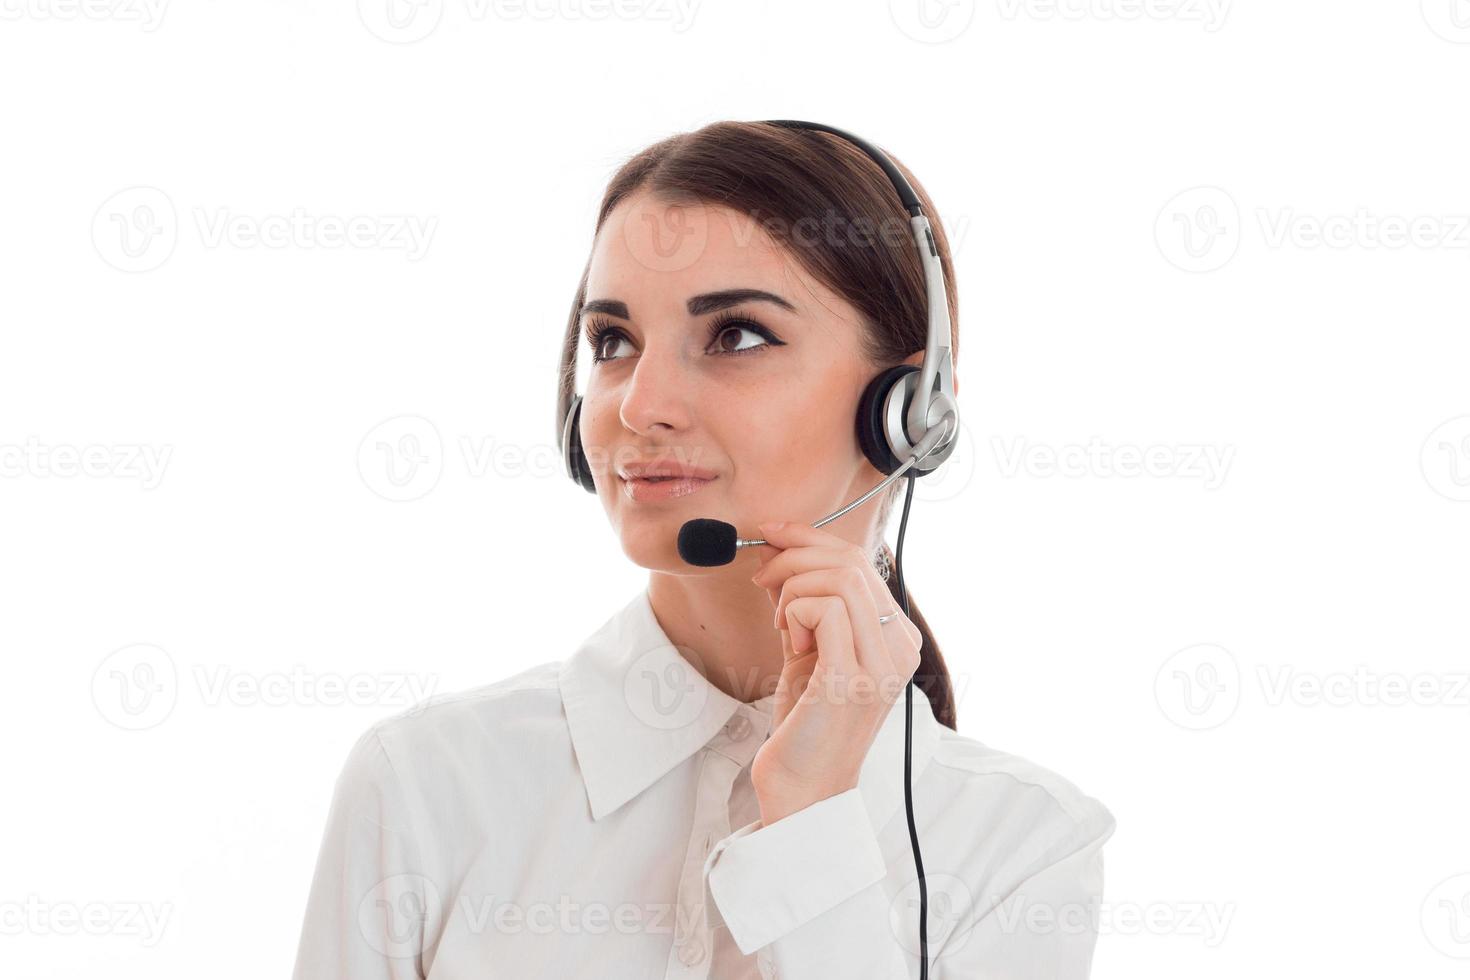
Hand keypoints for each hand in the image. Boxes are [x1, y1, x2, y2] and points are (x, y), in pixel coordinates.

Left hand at [746, 521, 922, 824]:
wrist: (805, 790)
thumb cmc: (806, 723)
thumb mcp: (807, 649)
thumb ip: (802, 603)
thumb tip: (779, 552)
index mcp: (897, 638)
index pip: (860, 561)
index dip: (810, 537)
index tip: (772, 533)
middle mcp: (899, 648)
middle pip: (850, 561)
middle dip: (794, 556)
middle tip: (762, 578)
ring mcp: (881, 664)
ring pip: (839, 578)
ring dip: (793, 588)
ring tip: (782, 625)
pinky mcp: (852, 678)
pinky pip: (826, 609)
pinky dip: (795, 612)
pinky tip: (789, 639)